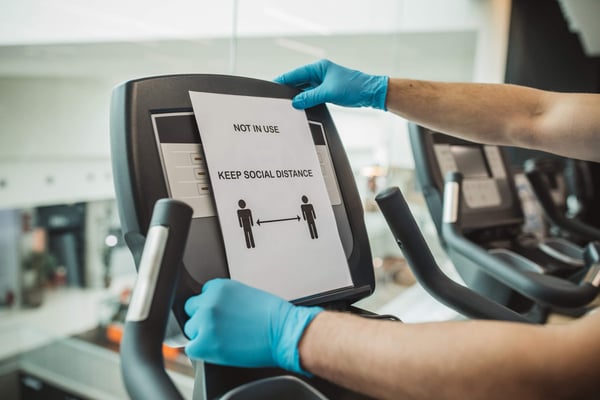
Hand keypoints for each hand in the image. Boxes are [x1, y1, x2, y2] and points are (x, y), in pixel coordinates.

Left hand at [184, 278, 322, 373]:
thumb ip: (224, 299)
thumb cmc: (273, 317)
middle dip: (203, 319)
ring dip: (203, 335)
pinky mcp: (205, 342)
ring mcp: (205, 321)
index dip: (211, 307)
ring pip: (191, 329)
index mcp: (219, 286)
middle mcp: (209, 301)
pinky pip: (191, 348)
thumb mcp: (245, 295)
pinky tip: (219, 349)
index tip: (221, 315)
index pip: (202, 295)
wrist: (284, 333)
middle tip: (222, 328)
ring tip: (224, 339)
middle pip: (192, 310)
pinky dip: (202, 351)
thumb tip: (215, 310)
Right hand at [274, 59, 387, 109]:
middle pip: (298, 82)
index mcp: (318, 68)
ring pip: (304, 90)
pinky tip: (300, 106)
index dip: (284, 80)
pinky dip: (306, 100)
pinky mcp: (326, 91)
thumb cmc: (354, 87)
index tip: (273, 85)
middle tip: (278, 99)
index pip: (296, 74)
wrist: (370, 93)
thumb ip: (310, 97)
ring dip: (298, 97)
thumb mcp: (329, 92)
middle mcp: (319, 73)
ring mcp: (322, 82)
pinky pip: (311, 95)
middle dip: (289, 90)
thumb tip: (296, 102)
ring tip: (287, 104)